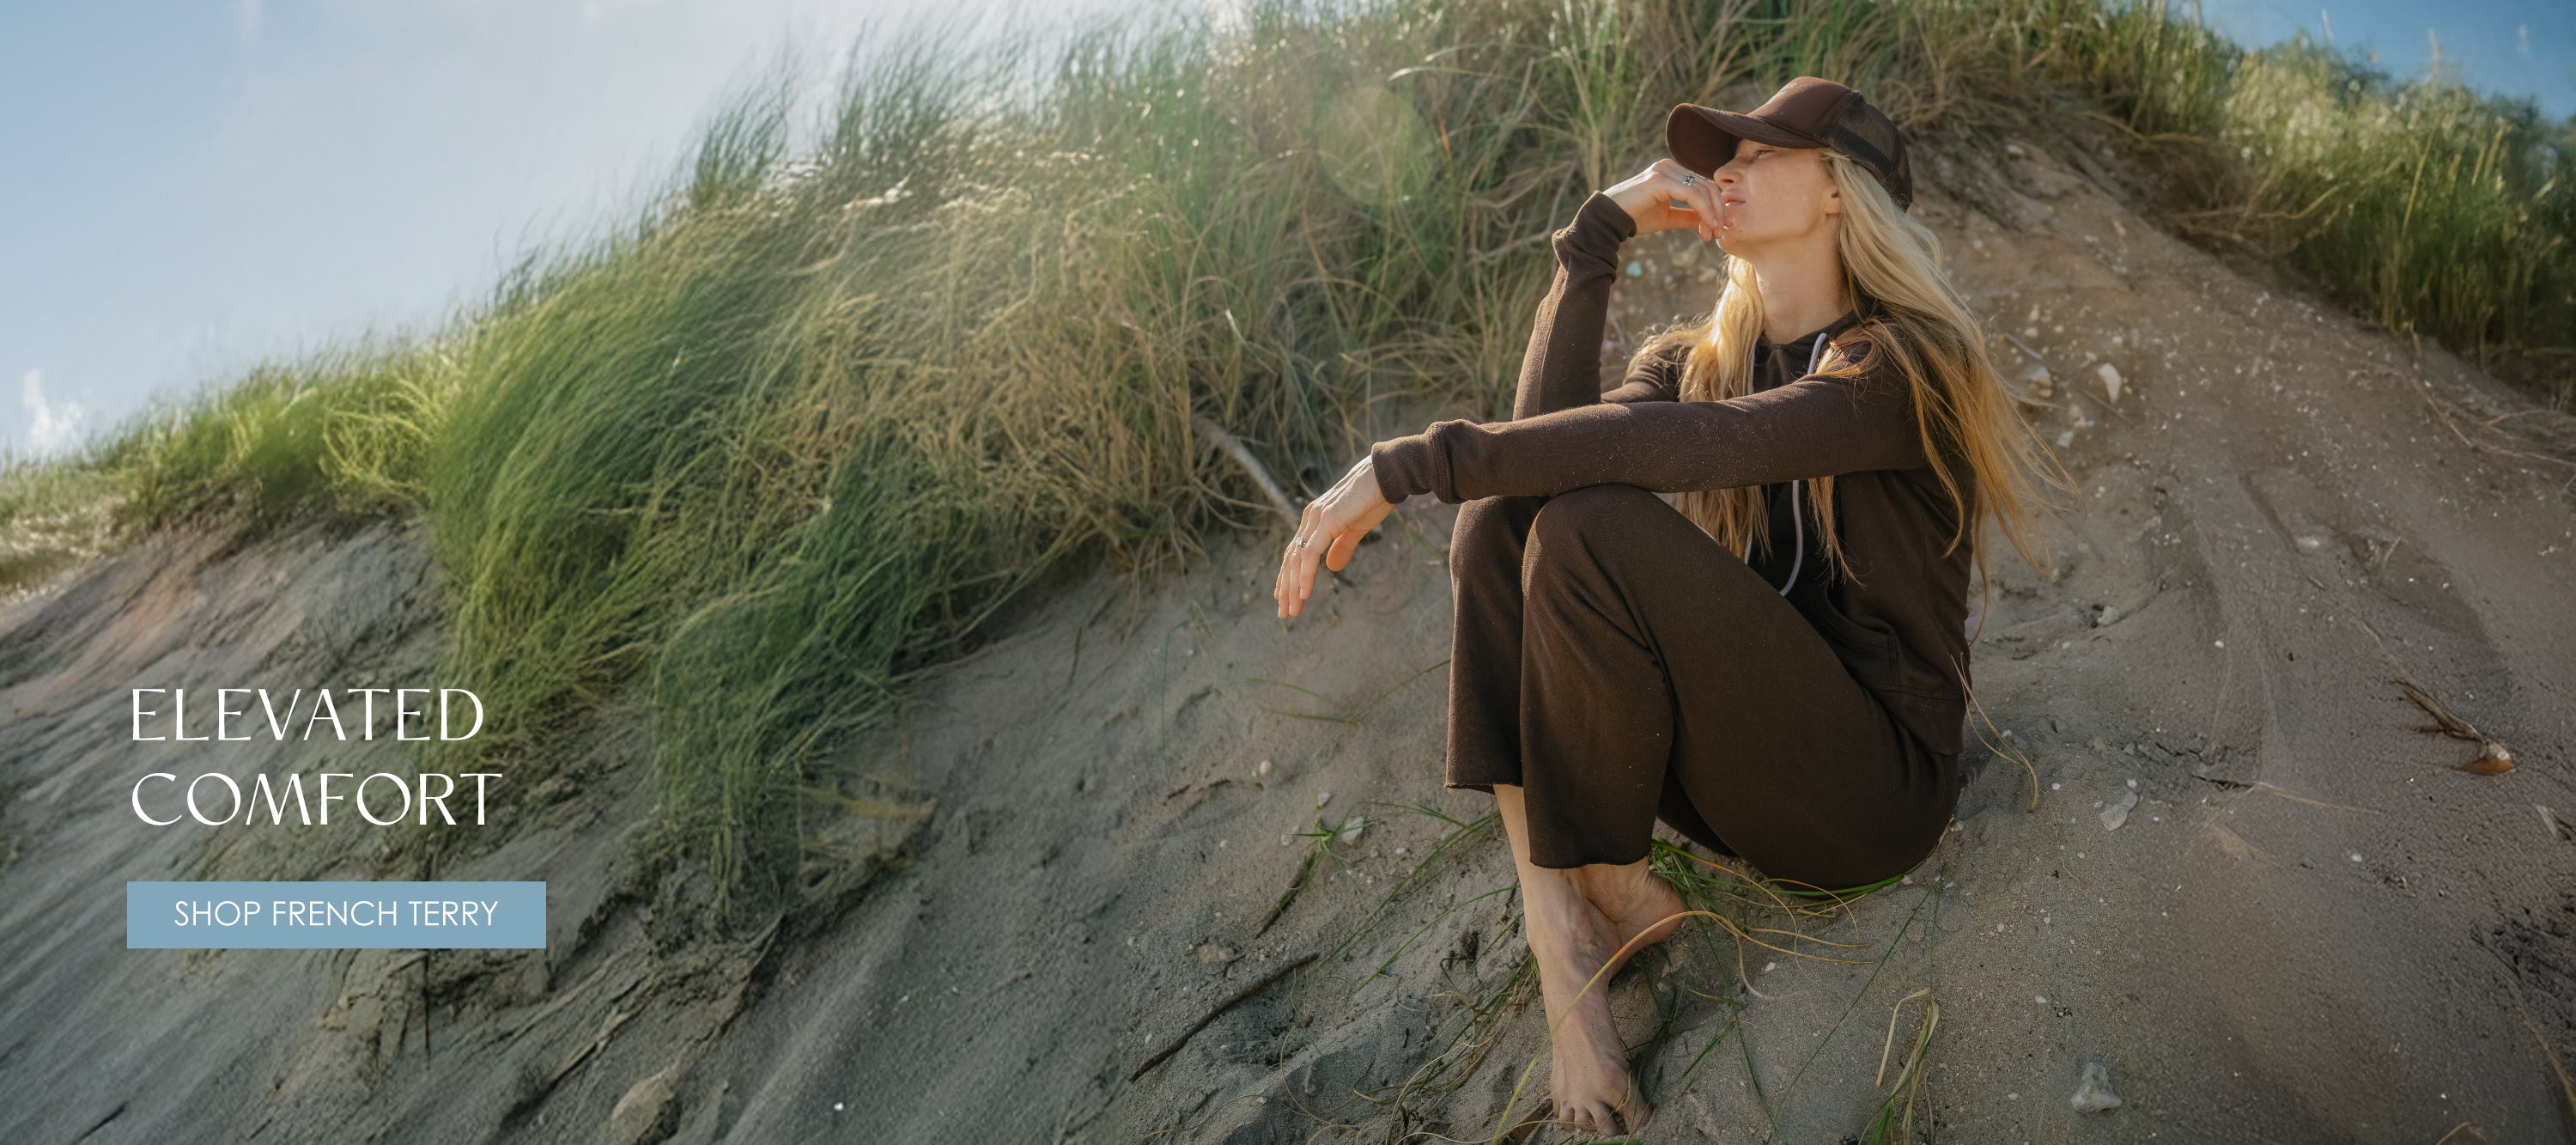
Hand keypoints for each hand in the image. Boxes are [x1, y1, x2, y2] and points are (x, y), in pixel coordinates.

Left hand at [1273, 455, 1396, 618]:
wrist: (1387, 476)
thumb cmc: (1374, 498)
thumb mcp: (1356, 529)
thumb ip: (1342, 547)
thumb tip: (1331, 568)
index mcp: (1316, 520)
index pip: (1296, 553)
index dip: (1288, 576)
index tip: (1284, 597)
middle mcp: (1310, 519)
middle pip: (1291, 559)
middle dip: (1286, 588)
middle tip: (1284, 613)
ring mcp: (1316, 518)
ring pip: (1297, 559)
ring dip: (1292, 587)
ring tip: (1291, 609)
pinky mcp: (1327, 520)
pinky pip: (1311, 553)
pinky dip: (1305, 574)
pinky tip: (1304, 593)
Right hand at [1605, 157, 1722, 242]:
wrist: (1609, 219)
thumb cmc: (1635, 217)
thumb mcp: (1668, 217)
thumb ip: (1688, 216)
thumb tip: (1710, 222)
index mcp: (1672, 172)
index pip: (1703, 185)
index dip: (1716, 207)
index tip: (1719, 229)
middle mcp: (1670, 166)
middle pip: (1707, 185)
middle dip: (1718, 210)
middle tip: (1721, 232)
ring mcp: (1665, 171)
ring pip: (1702, 190)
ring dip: (1712, 214)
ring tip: (1713, 233)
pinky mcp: (1661, 180)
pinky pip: (1691, 195)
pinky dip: (1703, 211)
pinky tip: (1706, 226)